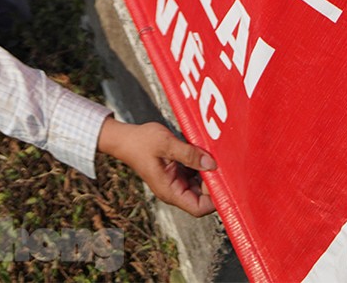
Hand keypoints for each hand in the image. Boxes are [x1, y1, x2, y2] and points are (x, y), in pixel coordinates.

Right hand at [97, 118, 215, 217]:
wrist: (124, 138)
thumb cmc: (140, 142)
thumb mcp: (166, 144)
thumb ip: (189, 154)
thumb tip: (212, 164)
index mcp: (170, 191)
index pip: (199, 208)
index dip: (214, 199)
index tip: (222, 181)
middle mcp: (174, 190)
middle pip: (202, 197)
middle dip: (213, 183)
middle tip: (221, 165)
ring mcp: (175, 182)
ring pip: (199, 185)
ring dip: (207, 172)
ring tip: (212, 156)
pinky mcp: (175, 173)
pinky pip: (193, 174)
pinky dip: (200, 165)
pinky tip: (202, 153)